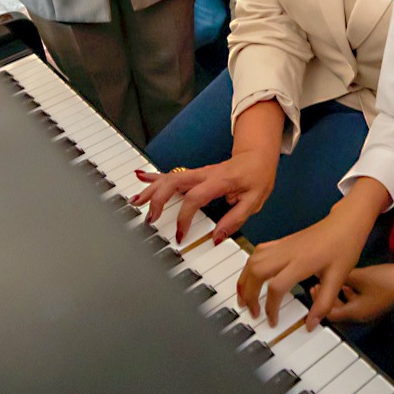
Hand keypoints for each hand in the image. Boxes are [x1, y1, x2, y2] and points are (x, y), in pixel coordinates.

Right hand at [133, 144, 280, 243]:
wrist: (257, 156)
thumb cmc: (256, 177)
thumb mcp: (254, 201)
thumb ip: (235, 219)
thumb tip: (216, 237)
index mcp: (219, 181)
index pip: (195, 198)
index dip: (184, 218)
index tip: (180, 235)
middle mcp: (204, 175)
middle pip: (174, 182)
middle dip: (157, 200)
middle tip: (149, 218)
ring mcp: (197, 172)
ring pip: (169, 177)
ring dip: (151, 189)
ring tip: (135, 201)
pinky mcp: (194, 173)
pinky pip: (171, 174)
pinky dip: (154, 177)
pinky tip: (141, 177)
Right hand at [235, 182, 385, 328]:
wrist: (345, 223)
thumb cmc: (343, 246)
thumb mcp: (338, 278)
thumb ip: (323, 304)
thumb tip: (310, 324)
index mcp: (302, 262)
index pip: (276, 287)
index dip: (271, 307)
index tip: (273, 320)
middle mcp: (287, 252)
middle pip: (256, 272)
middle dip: (249, 294)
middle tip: (252, 311)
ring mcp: (283, 245)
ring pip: (252, 260)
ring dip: (244, 279)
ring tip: (244, 297)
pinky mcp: (282, 242)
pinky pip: (258, 252)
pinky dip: (250, 266)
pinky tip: (251, 275)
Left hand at [322, 264, 393, 324]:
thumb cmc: (386, 281)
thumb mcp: (359, 276)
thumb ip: (342, 278)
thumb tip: (325, 274)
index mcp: (355, 313)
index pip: (330, 314)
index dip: (318, 303)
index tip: (312, 289)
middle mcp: (361, 315)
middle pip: (337, 312)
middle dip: (326, 299)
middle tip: (317, 286)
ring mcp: (369, 309)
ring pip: (347, 306)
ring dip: (337, 295)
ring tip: (330, 282)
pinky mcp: (376, 302)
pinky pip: (356, 300)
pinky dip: (348, 293)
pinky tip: (349, 281)